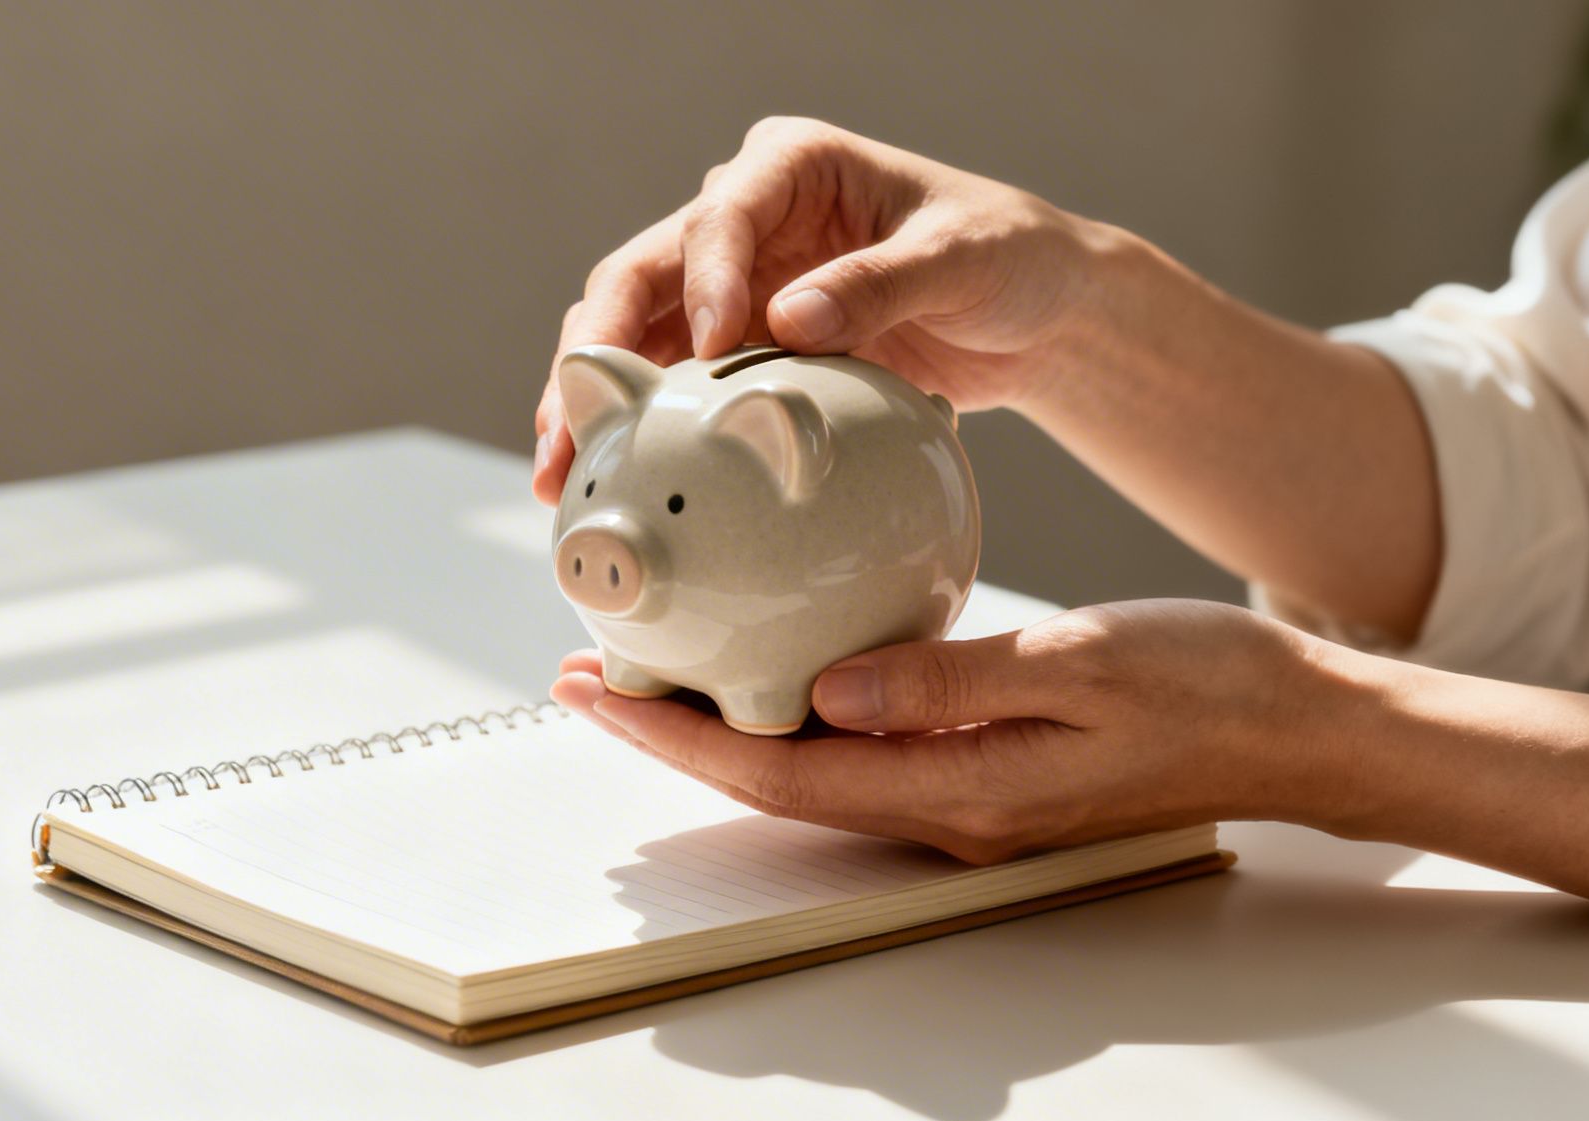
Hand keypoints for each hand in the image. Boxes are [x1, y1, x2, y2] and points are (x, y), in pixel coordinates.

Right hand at [533, 115, 1116, 504]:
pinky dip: (637, 434)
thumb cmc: (1005, 258)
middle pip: (639, 278)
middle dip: (596, 352)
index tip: (712, 348)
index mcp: (791, 167)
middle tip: (570, 427)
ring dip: (590, 403)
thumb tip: (786, 321)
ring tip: (559, 471)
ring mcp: (729, 288)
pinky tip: (606, 485)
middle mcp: (741, 220)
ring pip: (632, 339)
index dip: (703, 278)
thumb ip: (879, 285)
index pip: (720, 214)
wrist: (1029, 312)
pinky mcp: (736, 353)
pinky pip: (670, 390)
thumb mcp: (960, 260)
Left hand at [549, 601, 1322, 862]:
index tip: (599, 692)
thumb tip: (832, 691)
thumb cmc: (1209, 686)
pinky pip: (860, 754)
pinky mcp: (984, 774)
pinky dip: (794, 716)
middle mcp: (949, 812)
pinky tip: (774, 668)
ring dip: (724, 727)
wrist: (1297, 729)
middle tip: (593, 676)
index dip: (679, 739)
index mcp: (962, 790)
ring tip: (654, 670)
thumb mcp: (1083, 662)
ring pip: (810, 771)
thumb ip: (952, 680)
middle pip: (776, 780)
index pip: (783, 771)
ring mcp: (966, 800)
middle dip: (676, 736)